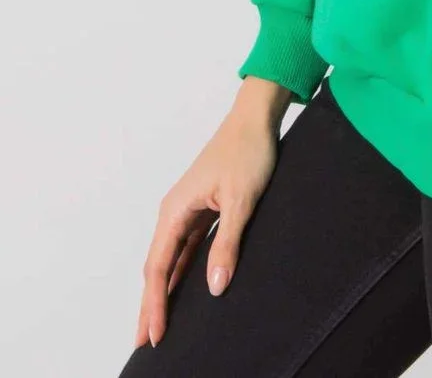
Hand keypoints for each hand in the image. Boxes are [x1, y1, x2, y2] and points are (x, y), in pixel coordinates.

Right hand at [133, 78, 290, 348]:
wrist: (256, 119)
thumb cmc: (247, 151)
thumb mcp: (241, 200)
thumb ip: (227, 244)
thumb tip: (215, 287)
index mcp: (176, 208)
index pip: (158, 266)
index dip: (154, 303)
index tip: (153, 334)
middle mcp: (175, 211)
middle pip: (157, 267)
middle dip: (151, 304)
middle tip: (146, 342)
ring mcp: (188, 210)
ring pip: (170, 259)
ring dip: (164, 290)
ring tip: (160, 324)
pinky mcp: (203, 209)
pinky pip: (186, 248)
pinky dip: (181, 272)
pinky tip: (184, 290)